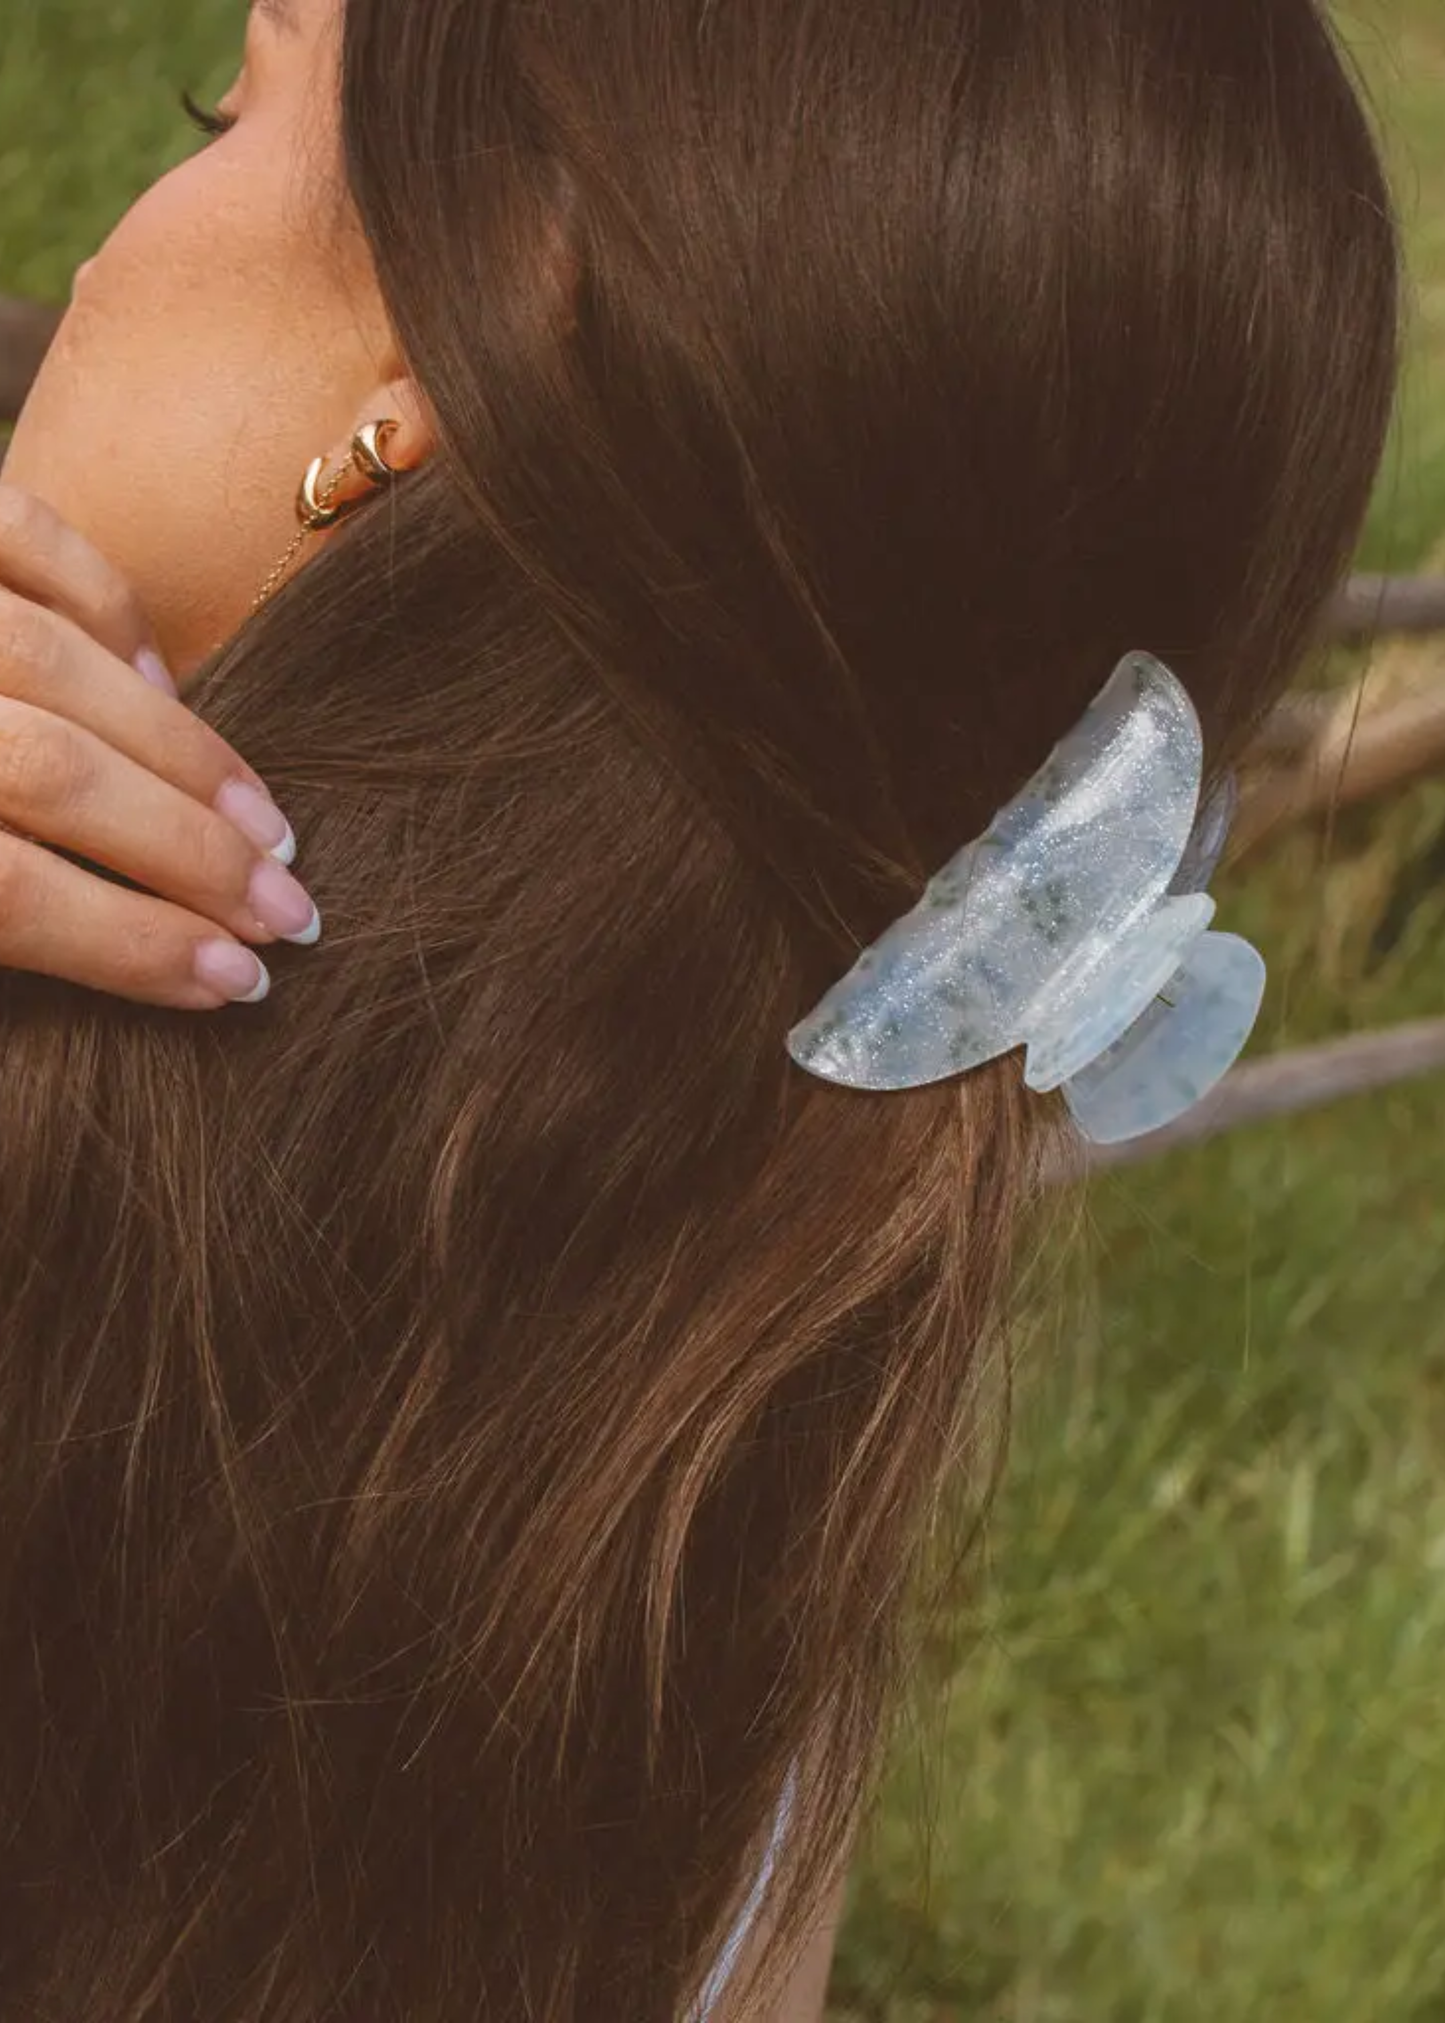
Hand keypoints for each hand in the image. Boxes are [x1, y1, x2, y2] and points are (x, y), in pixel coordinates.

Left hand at [0, 484, 320, 1009]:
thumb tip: (111, 968)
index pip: (8, 891)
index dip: (131, 946)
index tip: (233, 983)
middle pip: (51, 775)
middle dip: (189, 853)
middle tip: (288, 912)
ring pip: (56, 662)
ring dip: (185, 752)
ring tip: (263, 824)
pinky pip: (28, 536)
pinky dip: (113, 611)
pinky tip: (163, 684)